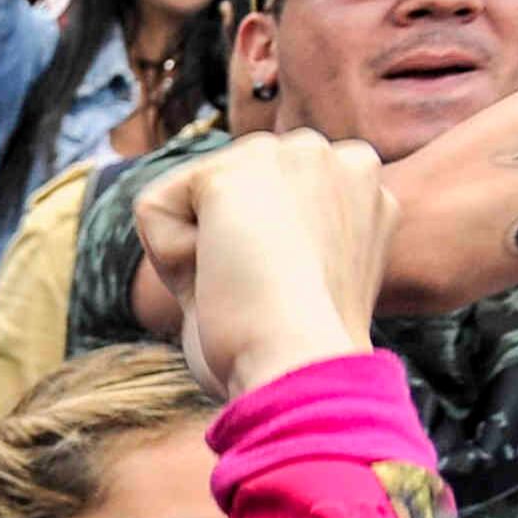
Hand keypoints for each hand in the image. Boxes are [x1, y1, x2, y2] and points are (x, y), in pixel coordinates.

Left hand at [133, 130, 392, 397]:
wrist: (302, 363)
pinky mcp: (240, 168)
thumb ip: (275, 240)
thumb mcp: (303, 284)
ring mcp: (297, 154)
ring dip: (195, 252)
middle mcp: (342, 158)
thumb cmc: (296, 351)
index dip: (255, 257)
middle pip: (227, 192)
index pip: (264, 203)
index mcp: (362, 188)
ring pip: (190, 197)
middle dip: (225, 246)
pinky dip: (166, 256)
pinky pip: (155, 207)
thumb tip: (209, 240)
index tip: (293, 292)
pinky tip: (218, 275)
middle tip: (266, 291)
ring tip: (247, 283)